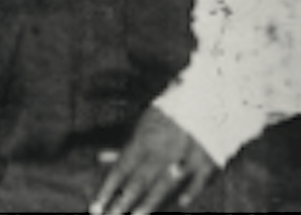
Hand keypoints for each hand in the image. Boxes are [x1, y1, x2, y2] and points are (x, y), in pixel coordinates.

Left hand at [90, 106, 216, 214]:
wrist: (203, 95)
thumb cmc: (168, 111)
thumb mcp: (143, 124)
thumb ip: (124, 147)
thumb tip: (100, 158)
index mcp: (144, 139)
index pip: (121, 168)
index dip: (108, 188)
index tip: (95, 207)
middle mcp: (161, 149)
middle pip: (139, 180)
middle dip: (123, 202)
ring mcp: (183, 155)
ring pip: (164, 184)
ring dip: (148, 203)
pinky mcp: (205, 158)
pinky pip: (197, 178)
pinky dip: (190, 190)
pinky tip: (182, 201)